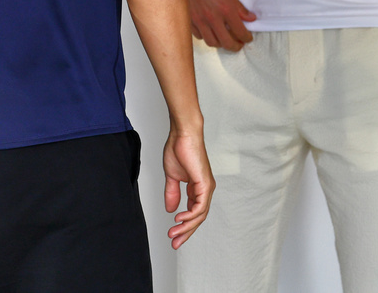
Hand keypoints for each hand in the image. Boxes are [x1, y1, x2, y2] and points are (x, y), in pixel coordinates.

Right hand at [163, 128, 213, 249]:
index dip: (183, 226)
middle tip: (174, 243)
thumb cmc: (178, 149)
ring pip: (200, 215)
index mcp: (197, 188)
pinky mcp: (205, 183)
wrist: (183, 135)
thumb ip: (172, 194)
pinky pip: (200, 206)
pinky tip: (179, 219)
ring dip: (186, 226)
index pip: (193, 213)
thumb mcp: (172, 177)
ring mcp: (206, 187)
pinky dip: (190, 215)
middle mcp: (204, 189)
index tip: (172, 236)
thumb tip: (171, 209)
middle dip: (185, 232)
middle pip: (198, 218)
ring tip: (173, 233)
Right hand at [185, 0, 255, 51]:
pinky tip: (210, 32)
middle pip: (227, 43)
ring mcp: (200, 21)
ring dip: (221, 44)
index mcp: (225, 9)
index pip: (240, 31)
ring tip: (225, 40)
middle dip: (235, 46)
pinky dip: (207, 37)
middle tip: (239, 44)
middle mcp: (213, 18)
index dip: (246, 37)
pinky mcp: (189, 22)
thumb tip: (250, 18)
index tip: (248, 38)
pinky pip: (200, 36)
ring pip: (212, 42)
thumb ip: (239, 6)